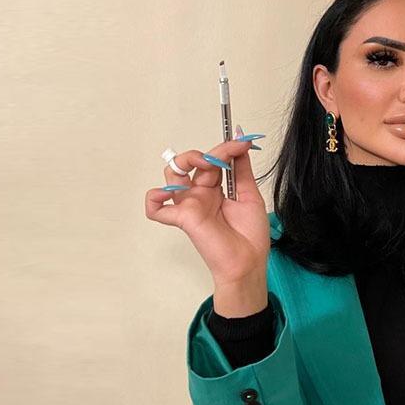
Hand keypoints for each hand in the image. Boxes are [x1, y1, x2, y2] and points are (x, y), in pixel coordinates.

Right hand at [143, 126, 269, 285]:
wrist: (248, 261)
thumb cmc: (250, 235)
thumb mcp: (250, 195)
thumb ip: (242, 169)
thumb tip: (240, 143)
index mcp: (217, 188)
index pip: (213, 160)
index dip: (225, 148)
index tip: (241, 143)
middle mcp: (201, 194)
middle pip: (191, 163)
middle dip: (207, 153)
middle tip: (222, 156)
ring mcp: (191, 204)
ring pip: (173, 175)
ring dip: (185, 162)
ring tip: (205, 164)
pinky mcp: (184, 218)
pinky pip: (156, 209)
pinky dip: (154, 199)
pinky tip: (166, 193)